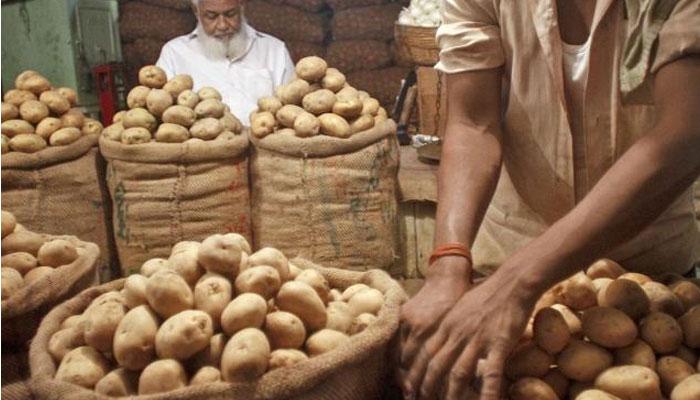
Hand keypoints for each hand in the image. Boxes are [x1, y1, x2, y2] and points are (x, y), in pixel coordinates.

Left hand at [402, 267, 539, 399]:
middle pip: (435, 366)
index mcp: (447, 325)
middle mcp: (457, 333)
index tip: (408, 387)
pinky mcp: (499, 344)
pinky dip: (487, 394)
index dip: (414, 372)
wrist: (512, 283)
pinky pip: (491, 374)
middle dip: (425, 388)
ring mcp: (477, 339)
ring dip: (450, 395)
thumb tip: (443, 341)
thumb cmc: (487, 294)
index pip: (424, 353)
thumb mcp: (460, 308)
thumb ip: (450, 326)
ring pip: (458, 373)